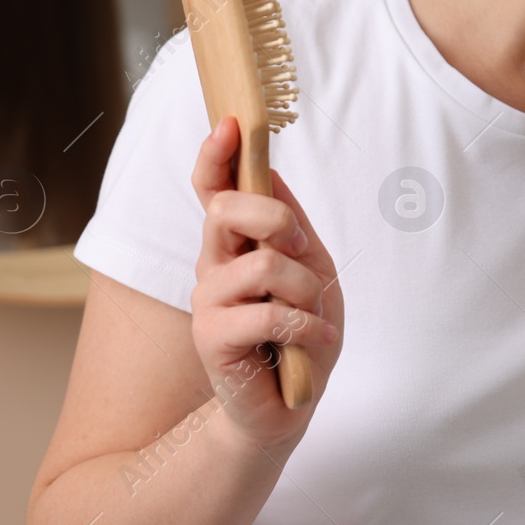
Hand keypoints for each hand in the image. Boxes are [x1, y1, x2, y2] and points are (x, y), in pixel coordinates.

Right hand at [188, 116, 343, 451]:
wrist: (293, 402)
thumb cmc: (303, 332)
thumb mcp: (312, 268)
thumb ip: (290, 223)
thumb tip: (267, 169)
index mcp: (234, 244)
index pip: (213, 188)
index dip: (216, 155)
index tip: (230, 123)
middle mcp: (212, 265)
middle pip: (228, 209)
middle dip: (277, 219)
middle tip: (302, 249)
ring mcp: (207, 301)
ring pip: (264, 264)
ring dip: (305, 290)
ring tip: (313, 316)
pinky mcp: (212, 338)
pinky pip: (271, 314)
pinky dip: (309, 327)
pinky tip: (317, 341)